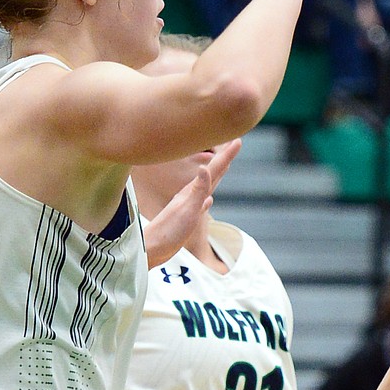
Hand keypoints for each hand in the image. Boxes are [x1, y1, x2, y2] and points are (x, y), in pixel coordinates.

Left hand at [142, 139, 240, 268]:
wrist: (151, 249)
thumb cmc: (168, 232)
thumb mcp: (186, 210)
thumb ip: (196, 191)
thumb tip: (203, 167)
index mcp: (192, 192)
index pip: (214, 169)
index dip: (226, 155)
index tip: (238, 140)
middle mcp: (190, 195)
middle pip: (211, 173)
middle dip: (223, 159)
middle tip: (234, 144)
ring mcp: (188, 206)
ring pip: (206, 186)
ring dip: (216, 174)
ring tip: (223, 165)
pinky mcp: (186, 218)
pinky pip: (201, 202)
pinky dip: (207, 197)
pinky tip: (208, 200)